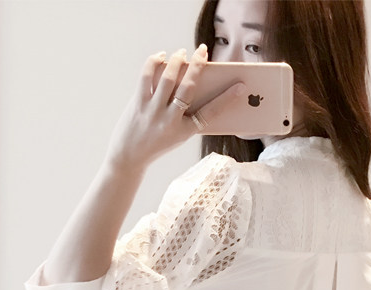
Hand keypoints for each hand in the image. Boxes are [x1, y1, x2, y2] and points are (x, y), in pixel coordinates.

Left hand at [105, 45, 245, 173]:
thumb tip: (194, 81)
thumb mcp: (178, 135)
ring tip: (182, 54)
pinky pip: (147, 76)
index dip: (227, 99)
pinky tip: (161, 56)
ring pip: (168, 77)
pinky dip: (155, 62)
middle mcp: (169, 120)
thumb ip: (188, 115)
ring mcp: (152, 111)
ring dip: (177, 60)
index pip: (211, 112)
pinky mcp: (138, 103)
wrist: (130, 156)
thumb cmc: (157, 143)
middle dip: (198, 66)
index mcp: (184, 131)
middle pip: (188, 88)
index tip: (240, 86)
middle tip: (203, 51)